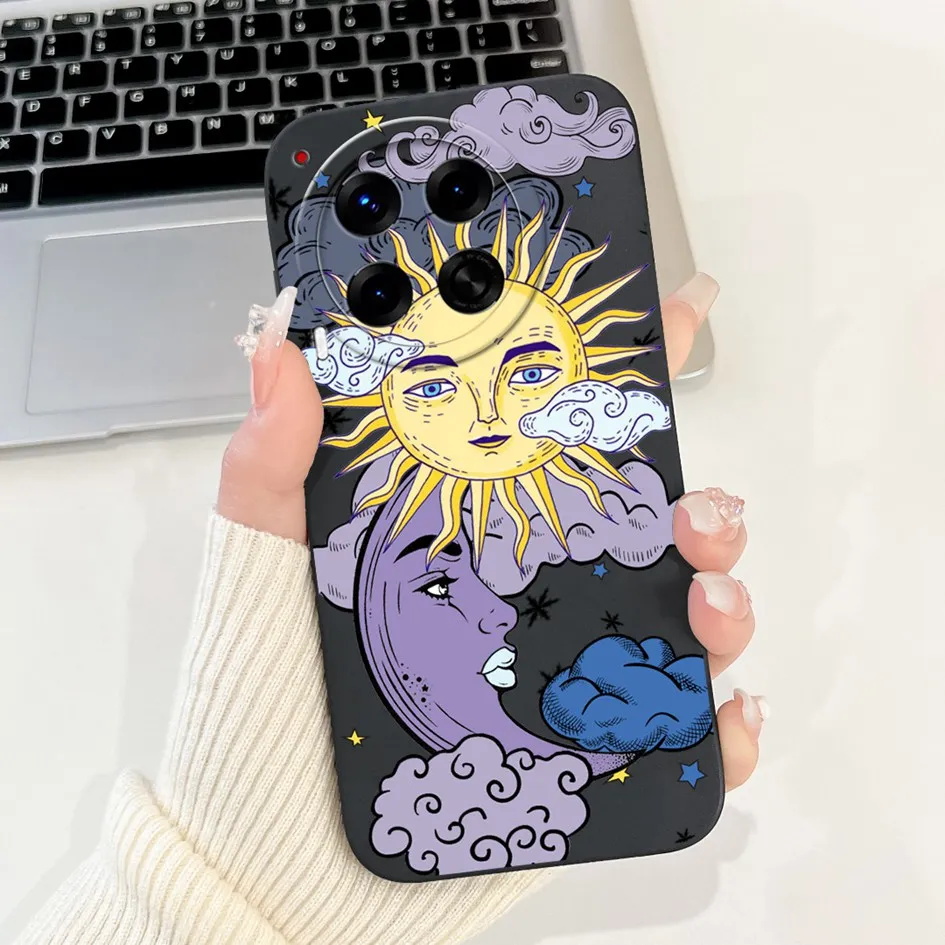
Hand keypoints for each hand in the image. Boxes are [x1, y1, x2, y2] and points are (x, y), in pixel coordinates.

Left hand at [218, 274, 763, 789]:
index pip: (563, 439)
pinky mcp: (588, 748)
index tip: (679, 315)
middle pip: (650, 527)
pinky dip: (722, 722)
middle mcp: (534, 587)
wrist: (285, 840)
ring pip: (685, 618)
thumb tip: (276, 343)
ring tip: (704, 609)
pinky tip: (719, 708)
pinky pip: (681, 733)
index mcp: (477, 525)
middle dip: (701, 505)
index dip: (626, 377)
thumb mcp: (267, 556)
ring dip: (724, 599)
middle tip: (692, 512)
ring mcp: (566, 666)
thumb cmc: (270, 691)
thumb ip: (274, 454)